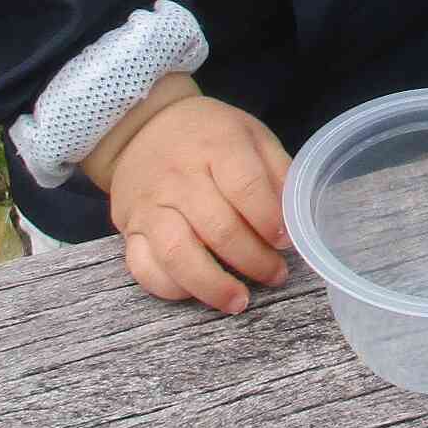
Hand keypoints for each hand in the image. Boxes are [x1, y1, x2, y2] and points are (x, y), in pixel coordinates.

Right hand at [96, 87, 292, 314]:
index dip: (269, 220)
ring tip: (240, 301)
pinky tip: (197, 292)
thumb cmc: (209, 134)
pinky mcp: (129, 229)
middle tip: (276, 274)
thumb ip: (278, 172)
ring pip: (177, 253)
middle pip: (218, 228)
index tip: (286, 241)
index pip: (246, 187)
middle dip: (254, 260)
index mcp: (217, 146)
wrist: (143, 127)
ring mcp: (150, 206)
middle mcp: (179, 178)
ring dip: (212, 285)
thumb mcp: (251, 135)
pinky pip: (144, 267)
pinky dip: (171, 288)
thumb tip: (297, 217)